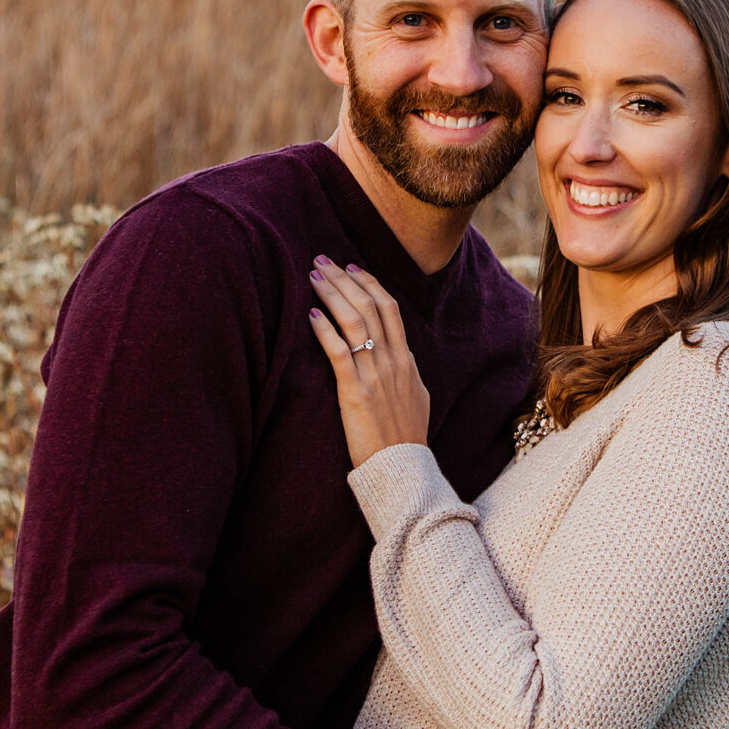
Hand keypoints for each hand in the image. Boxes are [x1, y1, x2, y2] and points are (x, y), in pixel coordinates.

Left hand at [307, 257, 429, 467]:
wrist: (404, 469)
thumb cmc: (407, 439)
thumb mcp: (417, 398)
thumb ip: (408, 374)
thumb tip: (403, 356)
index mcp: (406, 360)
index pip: (389, 308)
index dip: (369, 283)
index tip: (351, 266)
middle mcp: (393, 361)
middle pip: (370, 305)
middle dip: (344, 278)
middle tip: (322, 260)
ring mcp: (375, 375)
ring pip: (354, 321)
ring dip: (332, 294)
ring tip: (313, 277)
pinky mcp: (355, 393)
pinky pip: (339, 352)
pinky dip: (324, 329)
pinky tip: (311, 315)